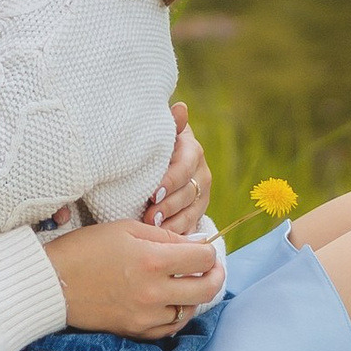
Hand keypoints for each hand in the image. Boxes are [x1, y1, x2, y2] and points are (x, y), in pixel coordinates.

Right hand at [48, 216, 226, 343]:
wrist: (51, 283)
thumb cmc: (84, 249)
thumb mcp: (124, 229)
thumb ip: (164, 236)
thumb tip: (196, 244)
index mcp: (152, 260)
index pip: (204, 259)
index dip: (209, 250)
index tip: (203, 247)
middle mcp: (154, 292)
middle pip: (207, 289)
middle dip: (215, 275)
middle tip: (210, 267)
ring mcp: (146, 316)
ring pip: (190, 311)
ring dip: (195, 296)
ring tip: (188, 282)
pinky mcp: (135, 331)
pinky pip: (170, 328)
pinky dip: (177, 315)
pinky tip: (171, 302)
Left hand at [146, 100, 212, 233]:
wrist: (159, 163)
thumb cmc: (155, 146)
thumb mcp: (159, 133)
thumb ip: (169, 124)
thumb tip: (181, 108)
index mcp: (192, 151)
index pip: (185, 167)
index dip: (170, 181)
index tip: (153, 193)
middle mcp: (201, 173)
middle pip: (189, 192)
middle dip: (169, 206)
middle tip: (149, 216)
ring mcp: (201, 195)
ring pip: (192, 212)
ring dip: (173, 223)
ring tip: (154, 229)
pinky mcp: (197, 213)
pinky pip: (192, 227)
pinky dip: (179, 235)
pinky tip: (165, 241)